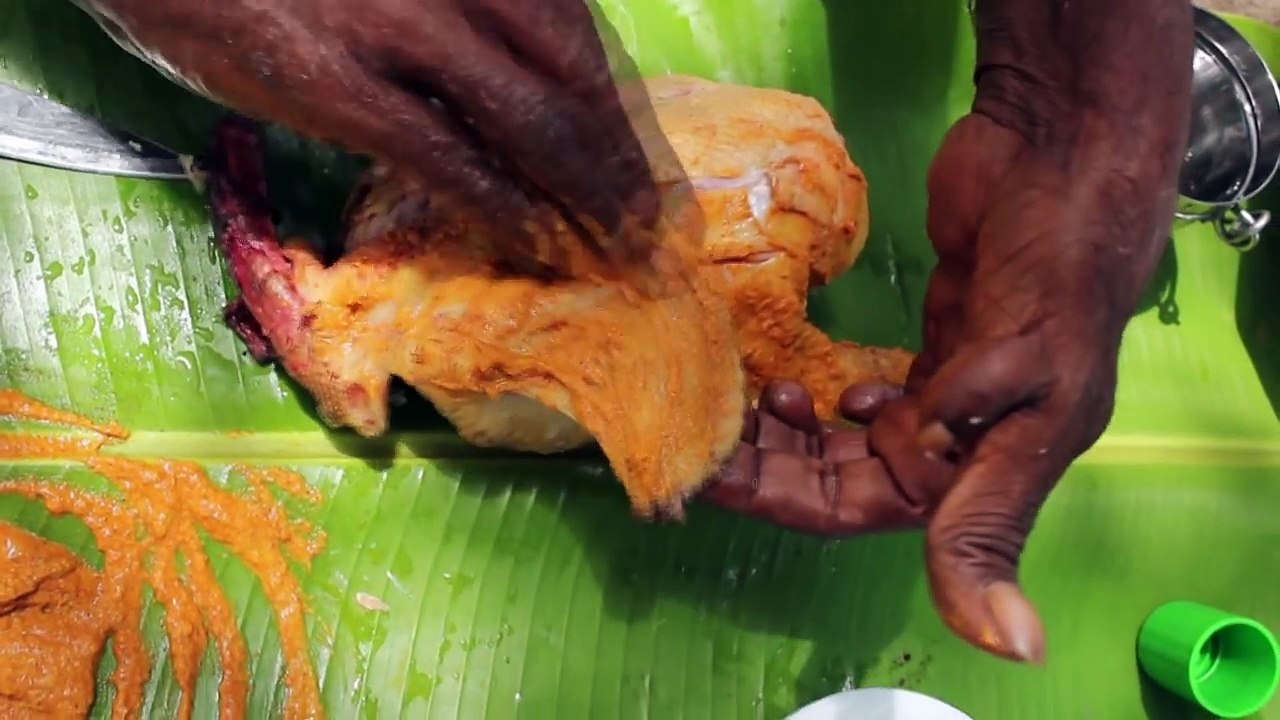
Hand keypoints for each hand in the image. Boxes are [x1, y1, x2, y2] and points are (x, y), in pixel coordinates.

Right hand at [84, 0, 659, 260]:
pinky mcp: (334, 84)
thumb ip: (463, 12)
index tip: (645, 163)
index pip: (576, 32)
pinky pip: (446, 160)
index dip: (620, 107)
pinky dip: (504, 209)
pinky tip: (537, 246)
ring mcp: (396, 26)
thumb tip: (520, 77)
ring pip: (529, 123)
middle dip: (620, 163)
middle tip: (648, 227)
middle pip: (572, 78)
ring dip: (584, 198)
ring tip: (616, 251)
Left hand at [703, 0, 1195, 662]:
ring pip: (844, 438)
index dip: (775, 497)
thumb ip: (992, 512)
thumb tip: (1015, 647)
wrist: (1064, 156)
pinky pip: (862, 390)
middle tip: (696, 429)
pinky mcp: (933, 344)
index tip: (701, 471)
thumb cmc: (1053, 275)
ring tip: (740, 398)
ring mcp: (944, 392)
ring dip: (787, 430)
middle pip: (836, 477)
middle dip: (765, 461)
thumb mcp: (1030, 397)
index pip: (852, 508)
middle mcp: (959, 443)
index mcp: (982, 470)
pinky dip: (822, 391)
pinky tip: (791, 376)